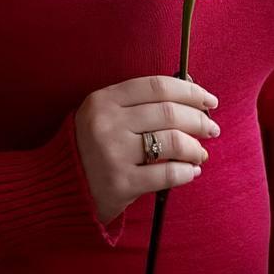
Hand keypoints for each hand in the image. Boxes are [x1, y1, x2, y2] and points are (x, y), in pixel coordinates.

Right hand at [74, 75, 220, 225]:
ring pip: (171, 141)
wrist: (61, 187)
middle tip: (212, 128)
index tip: (209, 99)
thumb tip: (190, 88)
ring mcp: (112, 153)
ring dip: (195, 147)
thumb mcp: (105, 114)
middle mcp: (106, 123)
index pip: (157, 86)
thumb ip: (140, 102)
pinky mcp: (120, 183)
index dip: (190, 90)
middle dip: (199, 119)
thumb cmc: (92, 146)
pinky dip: (186, 172)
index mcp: (103, 99)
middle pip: (169, 112)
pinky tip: (191, 171)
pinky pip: (166, 173)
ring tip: (201, 152)